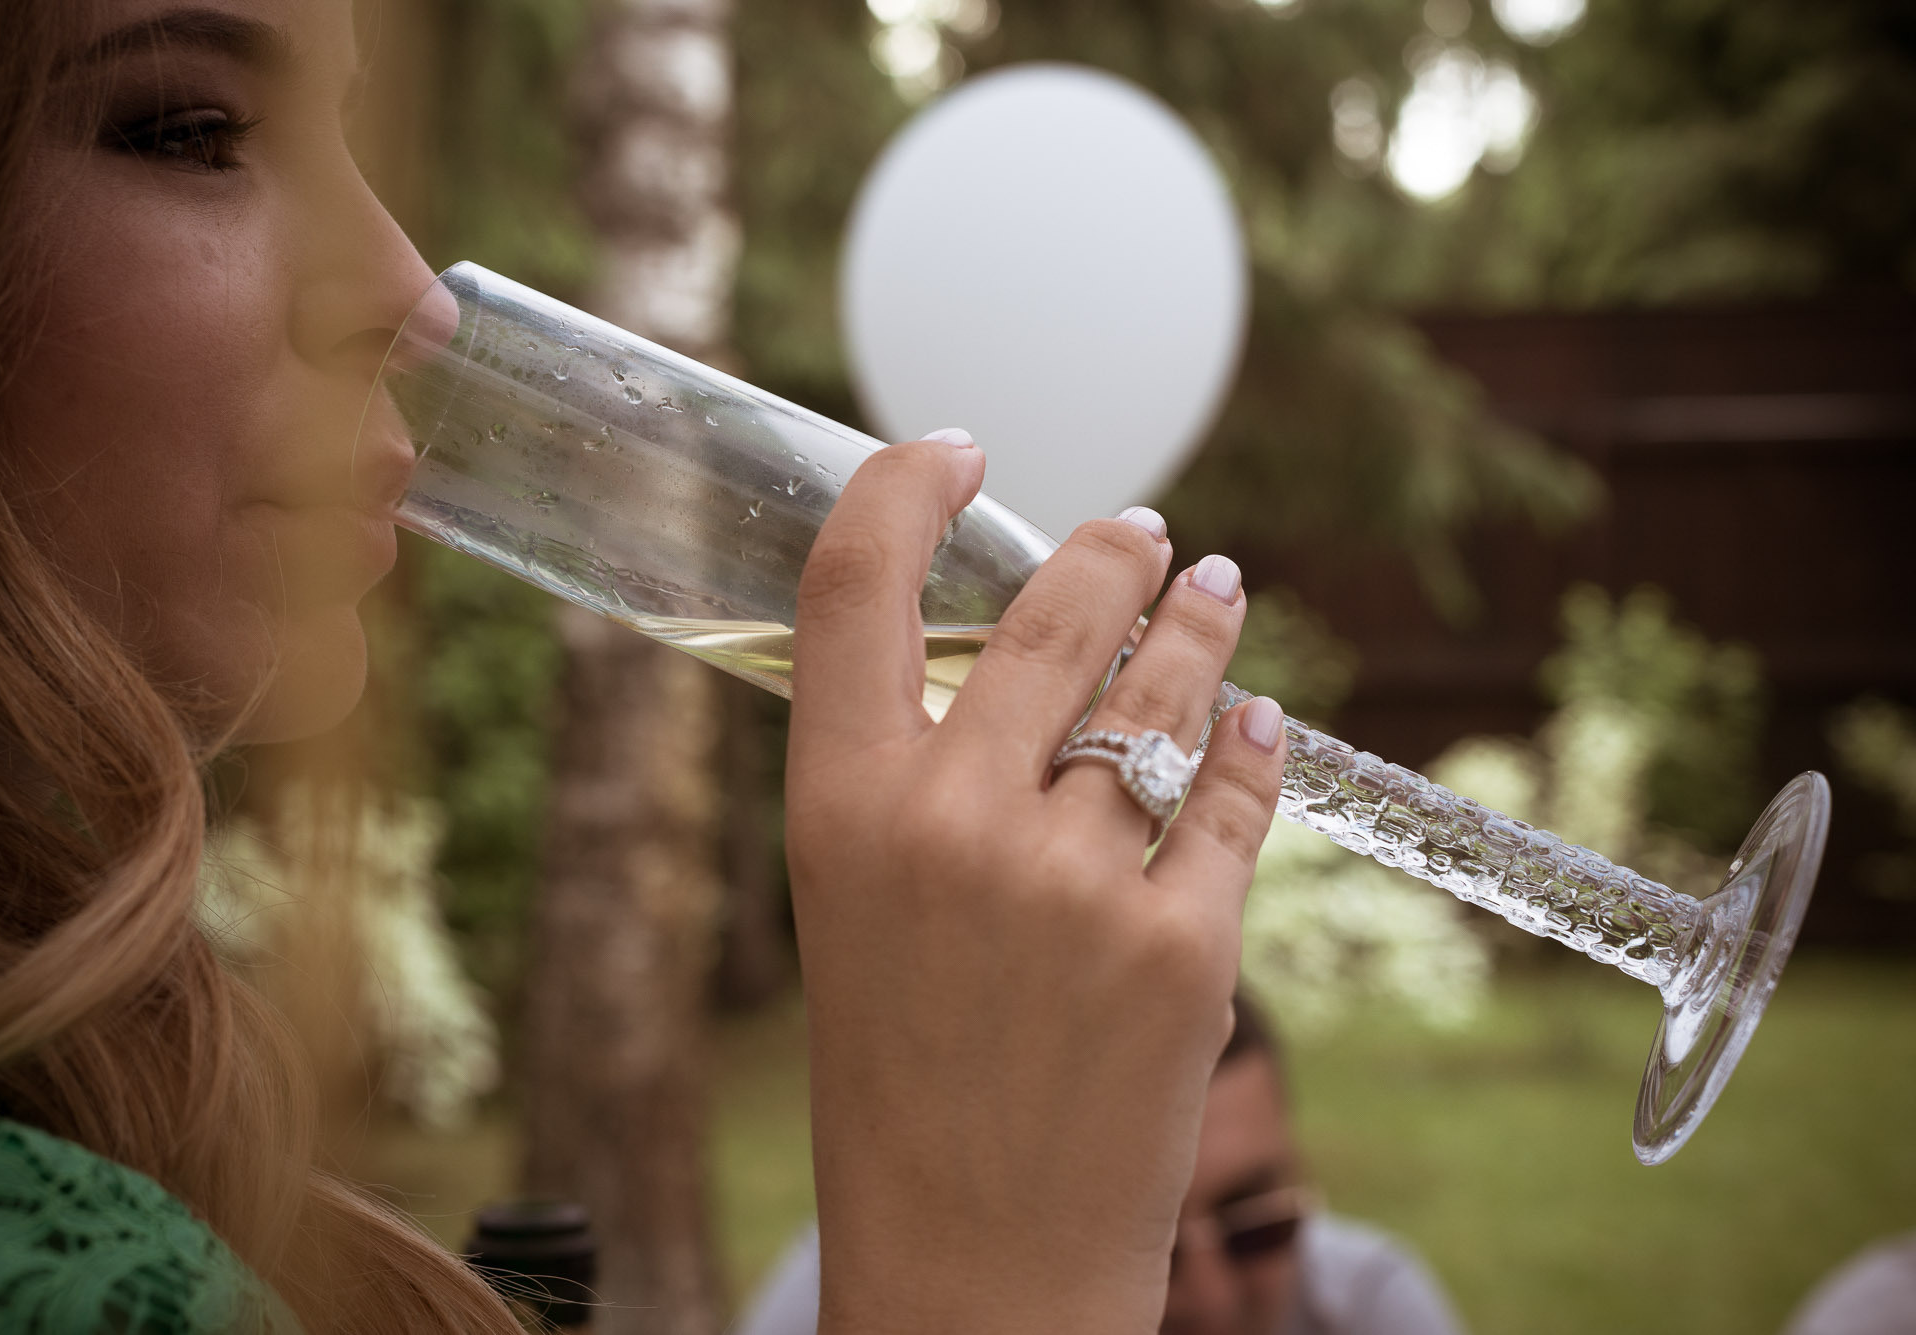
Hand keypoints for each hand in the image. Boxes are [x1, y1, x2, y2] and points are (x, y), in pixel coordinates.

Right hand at [786, 435, 1287, 1334]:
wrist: (972, 1258)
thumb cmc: (898, 1077)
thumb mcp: (857, 908)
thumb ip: (911, 777)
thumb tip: (1011, 653)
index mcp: (838, 813)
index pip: (853, 584)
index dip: (904, 487)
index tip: (951, 451)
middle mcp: (952, 828)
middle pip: (1048, 619)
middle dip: (1106, 555)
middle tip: (1137, 530)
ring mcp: (1076, 886)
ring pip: (1162, 695)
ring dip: (1197, 628)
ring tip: (1213, 590)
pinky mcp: (1188, 949)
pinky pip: (1236, 798)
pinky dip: (1251, 745)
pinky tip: (1256, 717)